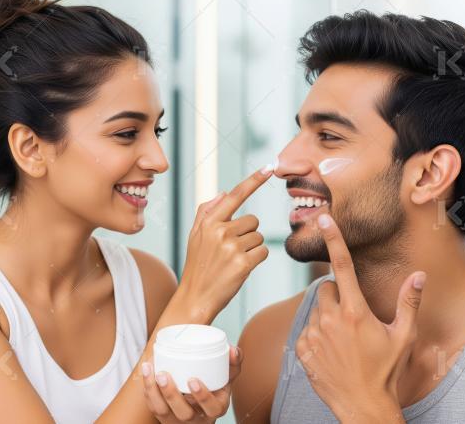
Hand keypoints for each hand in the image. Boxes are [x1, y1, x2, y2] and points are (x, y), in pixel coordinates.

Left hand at [141, 346, 242, 422]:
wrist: (198, 406)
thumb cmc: (213, 389)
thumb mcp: (226, 380)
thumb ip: (232, 364)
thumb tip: (232, 349)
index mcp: (214, 408)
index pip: (212, 408)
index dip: (202, 396)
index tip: (193, 380)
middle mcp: (196, 418)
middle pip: (183, 413)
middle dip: (171, 394)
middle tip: (164, 374)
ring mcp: (177, 419)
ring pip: (163, 412)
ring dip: (154, 391)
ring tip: (150, 370)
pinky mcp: (163, 415)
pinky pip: (153, 406)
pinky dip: (148, 388)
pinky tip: (146, 370)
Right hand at [178, 168, 272, 319]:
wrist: (194, 297)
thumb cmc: (197, 265)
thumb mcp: (195, 236)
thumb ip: (206, 212)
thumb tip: (225, 192)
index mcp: (208, 222)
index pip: (235, 195)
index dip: (254, 180)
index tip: (269, 166)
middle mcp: (220, 231)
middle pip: (253, 221)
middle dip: (247, 234)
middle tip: (231, 250)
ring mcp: (231, 248)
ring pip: (259, 237)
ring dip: (252, 248)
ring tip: (233, 261)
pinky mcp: (243, 264)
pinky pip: (263, 252)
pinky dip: (256, 260)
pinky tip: (241, 268)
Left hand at [295, 213, 424, 421]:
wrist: (362, 406)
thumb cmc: (386, 372)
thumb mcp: (403, 337)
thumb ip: (409, 303)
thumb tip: (419, 275)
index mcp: (355, 312)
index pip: (342, 266)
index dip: (334, 239)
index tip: (324, 218)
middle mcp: (330, 320)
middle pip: (325, 289)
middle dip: (337, 296)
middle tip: (353, 318)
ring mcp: (313, 335)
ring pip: (315, 310)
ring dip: (327, 317)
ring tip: (344, 340)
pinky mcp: (302, 350)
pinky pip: (306, 330)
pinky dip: (316, 335)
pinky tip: (332, 351)